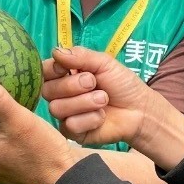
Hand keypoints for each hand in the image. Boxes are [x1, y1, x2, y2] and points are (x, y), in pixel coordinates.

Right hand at [42, 46, 168, 147]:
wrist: (140, 109)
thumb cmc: (122, 84)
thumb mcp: (104, 63)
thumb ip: (80, 56)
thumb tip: (56, 51)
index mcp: (65, 75)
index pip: (43, 71)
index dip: (52, 70)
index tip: (66, 68)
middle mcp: (61, 94)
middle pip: (47, 90)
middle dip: (73, 85)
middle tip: (94, 83)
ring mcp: (65, 114)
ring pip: (57, 108)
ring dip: (84, 102)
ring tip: (103, 99)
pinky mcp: (73, 132)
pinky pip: (70, 125)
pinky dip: (90, 119)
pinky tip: (102, 117)